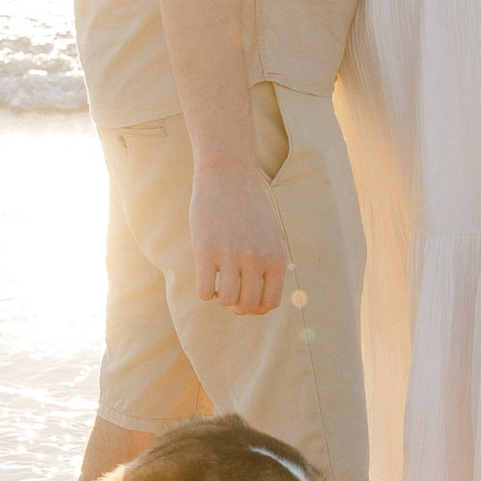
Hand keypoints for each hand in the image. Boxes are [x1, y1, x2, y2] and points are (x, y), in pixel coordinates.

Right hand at [190, 159, 287, 316]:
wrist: (228, 173)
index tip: (244, 296)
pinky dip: (204, 290)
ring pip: (227, 301)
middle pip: (247, 306)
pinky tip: (205, 274)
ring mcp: (232, 255)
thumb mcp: (268, 235)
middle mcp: (258, 258)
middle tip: (228, 288)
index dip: (254, 308)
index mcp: (277, 257)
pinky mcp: (206, 250)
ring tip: (217, 280)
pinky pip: (205, 291)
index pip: (269, 303)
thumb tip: (248, 306)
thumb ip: (266, 265)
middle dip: (236, 305)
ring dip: (220, 297)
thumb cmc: (247, 206)